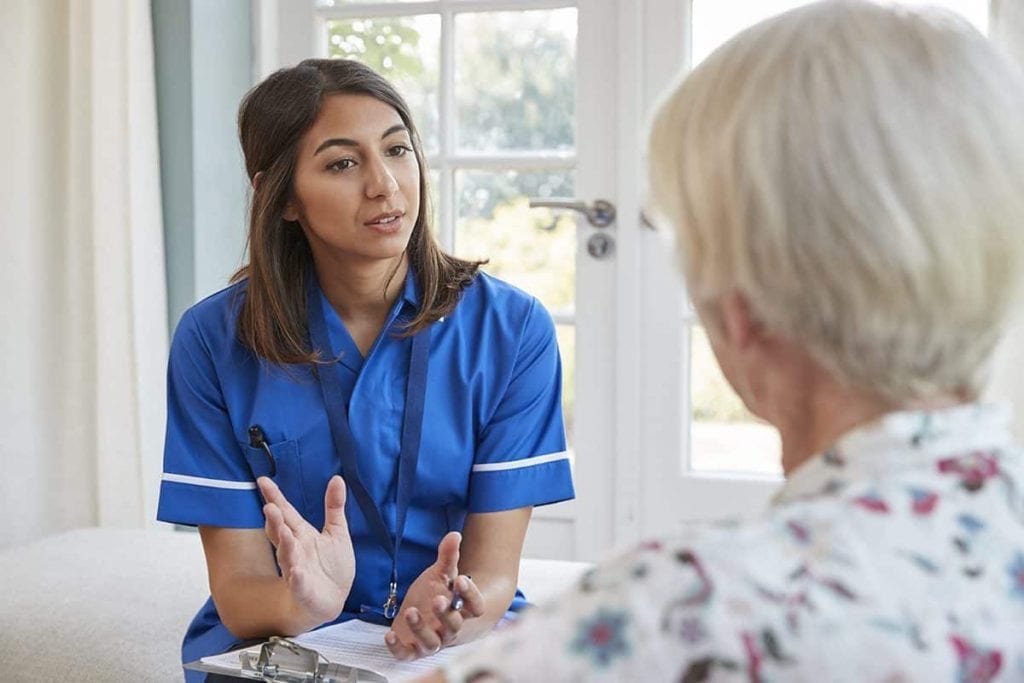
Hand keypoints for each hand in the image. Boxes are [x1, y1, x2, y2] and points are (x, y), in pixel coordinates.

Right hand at [258, 475, 354, 627]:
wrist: (332, 600)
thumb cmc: (331, 566)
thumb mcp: (337, 531)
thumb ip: (334, 506)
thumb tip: (337, 478)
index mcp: (301, 534)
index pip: (286, 512)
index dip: (275, 497)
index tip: (263, 480)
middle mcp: (295, 549)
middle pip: (281, 532)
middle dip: (275, 520)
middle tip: (270, 506)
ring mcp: (297, 569)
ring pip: (287, 555)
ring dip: (284, 544)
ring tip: (283, 531)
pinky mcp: (304, 589)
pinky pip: (298, 583)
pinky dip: (296, 577)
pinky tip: (296, 571)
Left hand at [385, 531, 484, 659]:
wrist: (425, 616)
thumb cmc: (436, 594)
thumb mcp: (441, 575)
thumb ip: (448, 557)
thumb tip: (454, 535)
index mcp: (462, 610)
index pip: (475, 606)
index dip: (470, 595)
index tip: (460, 580)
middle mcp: (450, 629)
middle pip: (454, 626)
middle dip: (446, 614)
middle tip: (438, 600)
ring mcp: (431, 641)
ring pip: (432, 642)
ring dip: (421, 629)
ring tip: (411, 612)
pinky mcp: (412, 649)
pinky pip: (407, 654)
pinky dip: (398, 647)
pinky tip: (389, 635)